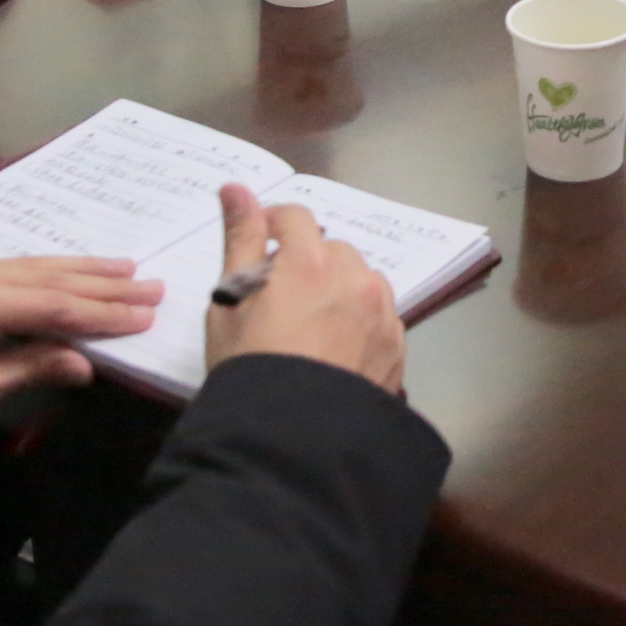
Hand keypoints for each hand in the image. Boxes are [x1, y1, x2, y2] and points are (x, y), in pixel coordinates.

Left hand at [0, 254, 161, 448]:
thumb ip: (26, 370)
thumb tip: (84, 361)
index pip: (51, 306)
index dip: (101, 313)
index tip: (145, 316)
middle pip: (46, 278)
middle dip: (102, 285)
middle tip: (151, 286)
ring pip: (30, 267)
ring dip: (80, 271)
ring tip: (125, 268)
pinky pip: (10, 270)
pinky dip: (48, 273)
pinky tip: (70, 272)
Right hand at [207, 182, 405, 393]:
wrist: (292, 439)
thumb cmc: (250, 367)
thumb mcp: (229, 302)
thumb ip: (240, 239)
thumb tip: (235, 187)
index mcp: (312, 262)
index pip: (296, 217)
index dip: (273, 226)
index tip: (260, 249)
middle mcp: (356, 279)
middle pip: (332, 250)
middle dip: (307, 263)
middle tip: (279, 300)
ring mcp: (382, 314)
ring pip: (361, 280)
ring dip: (339, 289)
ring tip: (311, 327)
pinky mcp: (396, 347)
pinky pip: (379, 316)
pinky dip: (359, 321)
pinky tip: (335, 350)